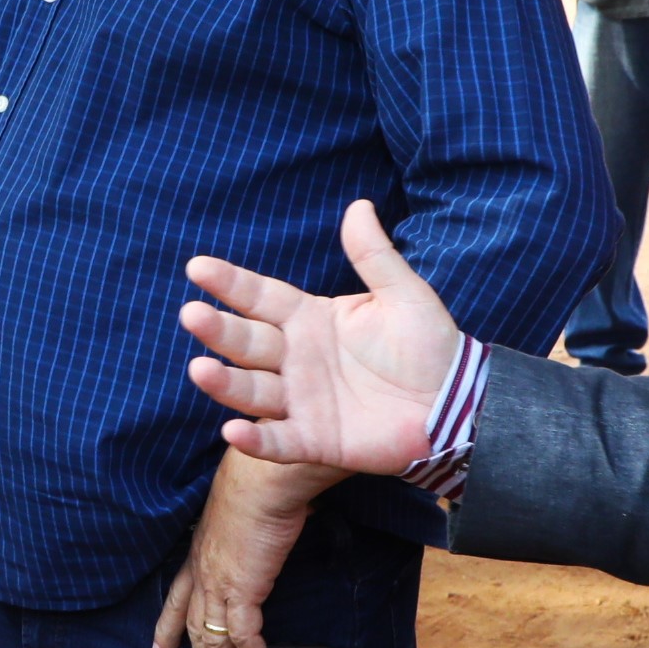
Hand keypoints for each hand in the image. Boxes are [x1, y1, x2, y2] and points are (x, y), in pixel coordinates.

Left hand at [148, 449, 334, 647]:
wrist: (263, 477)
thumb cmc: (257, 481)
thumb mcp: (241, 509)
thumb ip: (248, 528)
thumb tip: (269, 528)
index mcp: (199, 553)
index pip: (175, 598)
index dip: (166, 627)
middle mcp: (203, 572)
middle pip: (192, 626)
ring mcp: (219, 584)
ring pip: (215, 640)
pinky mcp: (243, 591)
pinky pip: (246, 638)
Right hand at [178, 198, 463, 476]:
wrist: (456, 404)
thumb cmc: (430, 346)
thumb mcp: (403, 295)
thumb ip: (374, 255)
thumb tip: (359, 205)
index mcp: (310, 320)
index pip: (260, 298)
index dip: (230, 284)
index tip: (197, 268)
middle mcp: (296, 359)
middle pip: (247, 343)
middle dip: (218, 330)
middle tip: (192, 315)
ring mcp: (301, 401)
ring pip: (252, 391)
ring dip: (224, 383)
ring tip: (200, 369)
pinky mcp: (315, 440)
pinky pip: (278, 442)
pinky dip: (256, 441)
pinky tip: (233, 432)